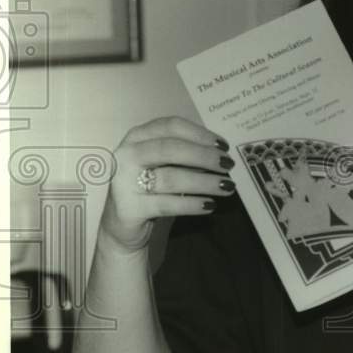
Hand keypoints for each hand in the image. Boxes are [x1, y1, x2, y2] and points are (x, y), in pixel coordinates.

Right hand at [99, 116, 235, 252]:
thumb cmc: (151, 188)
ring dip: (205, 182)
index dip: (200, 134)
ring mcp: (124, 182)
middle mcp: (127, 155)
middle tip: (228, 165)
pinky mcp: (129, 208)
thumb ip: (186, 154)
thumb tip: (221, 153)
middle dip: (204, 156)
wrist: (123, 225)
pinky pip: (167, 204)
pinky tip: (210, 205)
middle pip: (170, 149)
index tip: (224, 145)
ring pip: (171, 178)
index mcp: (138, 137)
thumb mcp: (165, 165)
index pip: (171, 126)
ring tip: (227, 186)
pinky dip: (192, 204)